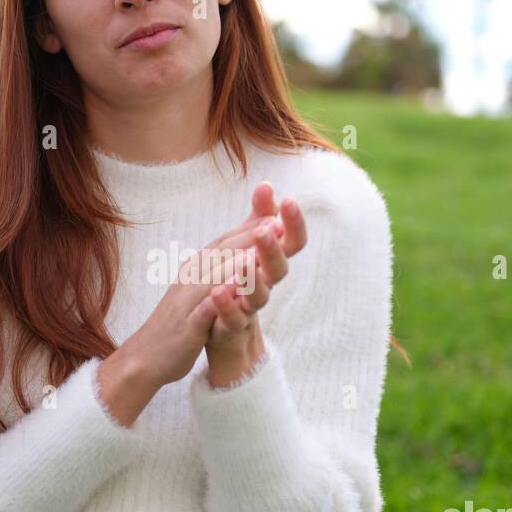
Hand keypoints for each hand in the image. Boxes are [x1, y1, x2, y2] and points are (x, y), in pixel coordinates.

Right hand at [116, 205, 289, 388]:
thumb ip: (221, 268)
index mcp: (196, 268)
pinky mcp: (187, 328)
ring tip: (262, 250)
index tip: (278, 213)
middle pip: (222, 253)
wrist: (146, 356)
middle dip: (249, 237)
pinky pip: (204, 311)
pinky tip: (237, 291)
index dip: (250, 227)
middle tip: (278, 223)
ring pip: (213, 278)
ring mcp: (188, 302)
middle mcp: (191, 278)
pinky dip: (220, 300)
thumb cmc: (180, 320)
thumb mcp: (199, 290)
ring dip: (237, 263)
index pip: (225, 241)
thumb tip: (247, 249)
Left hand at [194, 183, 306, 342]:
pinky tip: (218, 291)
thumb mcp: (246, 246)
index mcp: (270, 262)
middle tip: (266, 230)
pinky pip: (233, 318)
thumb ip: (257, 218)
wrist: (219, 327)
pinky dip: (227, 306)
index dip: (294, 223)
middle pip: (279, 267)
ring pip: (260, 295)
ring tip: (243, 262)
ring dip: (252, 277)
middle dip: (272, 248)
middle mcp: (265, 285)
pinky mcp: (231, 327)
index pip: (291, 241)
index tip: (289, 200)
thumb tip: (266, 184)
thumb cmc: (238, 281)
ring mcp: (249, 307)